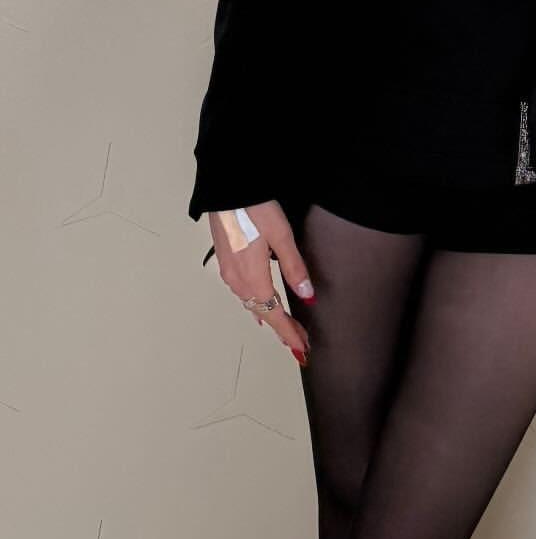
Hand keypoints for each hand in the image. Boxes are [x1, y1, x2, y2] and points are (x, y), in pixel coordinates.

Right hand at [207, 202, 314, 362]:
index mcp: (253, 279)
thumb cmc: (256, 209)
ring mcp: (228, 272)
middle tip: (299, 342)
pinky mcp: (225, 261)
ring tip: (285, 327)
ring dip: (269, 315)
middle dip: (282, 328)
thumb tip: (307, 297)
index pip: (275, 314)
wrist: (226, 189)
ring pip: (250, 303)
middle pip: (262, 312)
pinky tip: (259, 303)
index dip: (289, 333)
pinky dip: (255, 302)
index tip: (302, 349)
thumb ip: (294, 267)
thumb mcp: (282, 236)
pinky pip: (242, 292)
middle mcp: (237, 281)